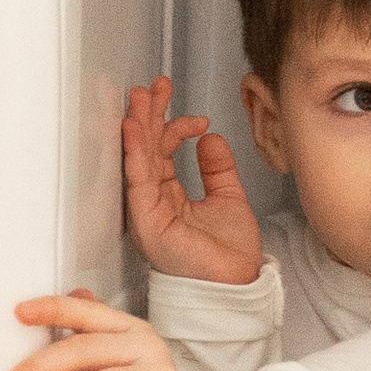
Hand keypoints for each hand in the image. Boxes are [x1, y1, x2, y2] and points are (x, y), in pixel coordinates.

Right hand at [123, 76, 261, 284]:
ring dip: (139, 125)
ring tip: (141, 97)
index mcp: (172, 197)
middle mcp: (156, 201)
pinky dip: (135, 152)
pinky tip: (134, 128)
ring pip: (139, 159)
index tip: (198, 118)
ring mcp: (149, 210)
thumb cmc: (229, 255)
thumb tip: (210, 139)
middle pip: (147, 150)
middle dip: (150, 115)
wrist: (236, 284)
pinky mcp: (147, 220)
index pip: (165, 153)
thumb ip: (217, 169)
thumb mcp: (228, 198)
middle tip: (154, 86)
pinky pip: (137, 179)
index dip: (176, 128)